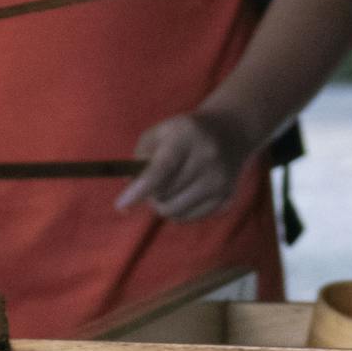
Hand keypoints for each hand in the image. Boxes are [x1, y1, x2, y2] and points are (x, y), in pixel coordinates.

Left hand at [116, 111, 253, 223]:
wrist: (230, 133)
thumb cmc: (184, 134)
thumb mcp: (160, 132)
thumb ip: (140, 157)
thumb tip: (132, 187)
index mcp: (187, 136)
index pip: (162, 169)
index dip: (140, 189)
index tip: (121, 205)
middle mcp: (208, 159)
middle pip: (164, 195)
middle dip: (151, 193)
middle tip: (155, 181)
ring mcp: (220, 181)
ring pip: (175, 212)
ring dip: (164, 204)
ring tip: (169, 188)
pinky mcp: (226, 199)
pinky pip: (189, 218)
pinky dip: (180, 210)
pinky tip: (186, 192)